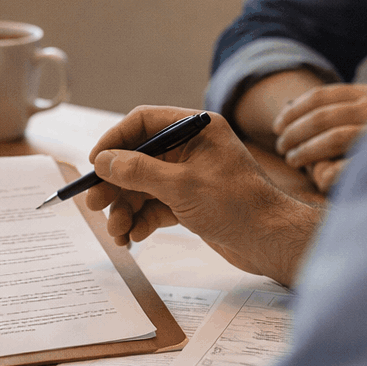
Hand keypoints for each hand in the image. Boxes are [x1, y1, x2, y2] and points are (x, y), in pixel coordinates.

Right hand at [83, 105, 320, 285]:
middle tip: (94, 205)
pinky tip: (133, 237)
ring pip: (144, 186)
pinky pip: (156, 205)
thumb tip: (103, 160)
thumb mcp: (181, 186)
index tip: (94, 164)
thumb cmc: (237, 206)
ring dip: (126, 208)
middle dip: (115, 184)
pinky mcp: (192, 202)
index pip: (143, 122)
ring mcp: (191, 176)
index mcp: (196, 128)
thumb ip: (138, 171)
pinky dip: (142, 220)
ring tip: (117, 232)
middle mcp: (192, 148)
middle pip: (139, 158)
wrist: (272, 243)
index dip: (114, 141)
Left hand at [272, 83, 366, 190]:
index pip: (321, 96)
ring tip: (293, 160)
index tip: (277, 126)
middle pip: (321, 117)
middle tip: (281, 147)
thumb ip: (342, 111)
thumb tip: (289, 107)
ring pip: (334, 137)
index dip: (294, 111)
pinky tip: (321, 179)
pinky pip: (353, 164)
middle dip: (294, 132)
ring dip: (307, 150)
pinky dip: (333, 172)